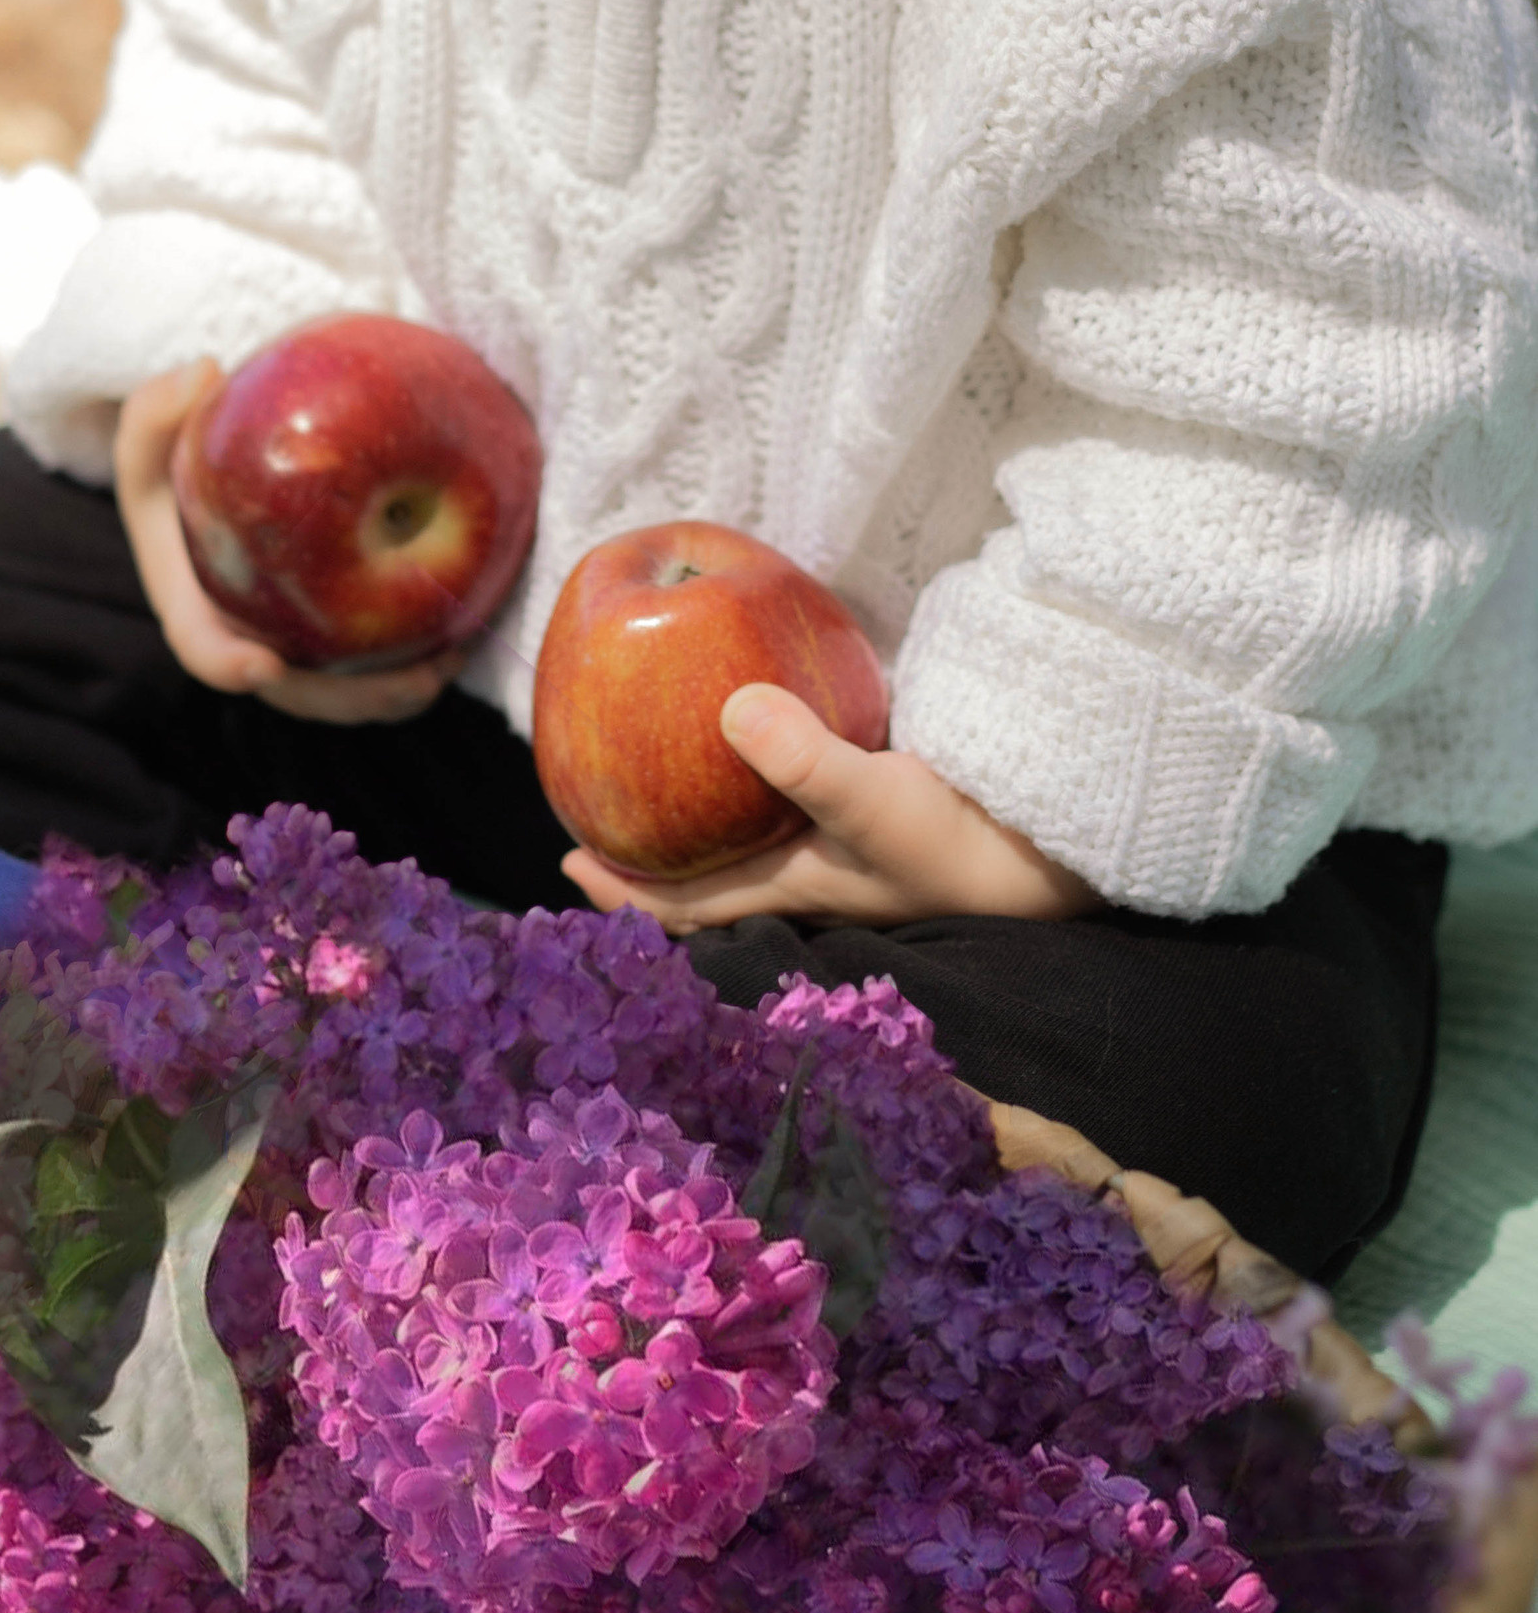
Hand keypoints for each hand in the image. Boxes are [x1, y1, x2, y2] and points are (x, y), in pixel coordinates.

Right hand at [114, 364, 463, 724]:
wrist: (220, 476)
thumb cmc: (182, 456)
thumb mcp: (152, 431)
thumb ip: (156, 408)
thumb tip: (203, 374)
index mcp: (193, 606)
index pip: (202, 648)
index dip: (226, 665)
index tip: (261, 666)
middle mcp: (245, 639)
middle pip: (294, 692)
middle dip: (352, 701)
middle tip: (414, 682)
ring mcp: (293, 642)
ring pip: (343, 692)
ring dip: (397, 692)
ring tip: (452, 661)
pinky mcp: (333, 634)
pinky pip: (373, 665)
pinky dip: (416, 661)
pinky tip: (464, 632)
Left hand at [561, 683, 1096, 934]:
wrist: (1045, 852)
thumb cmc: (957, 839)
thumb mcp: (877, 800)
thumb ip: (807, 762)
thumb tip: (732, 710)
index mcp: (789, 886)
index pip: (686, 902)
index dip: (624, 891)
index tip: (567, 864)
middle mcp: (806, 875)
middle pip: (708, 875)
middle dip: (651, 856)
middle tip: (602, 814)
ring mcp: (840, 850)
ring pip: (749, 841)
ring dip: (702, 819)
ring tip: (663, 776)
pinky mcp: (873, 815)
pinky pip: (792, 799)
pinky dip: (760, 776)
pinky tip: (759, 729)